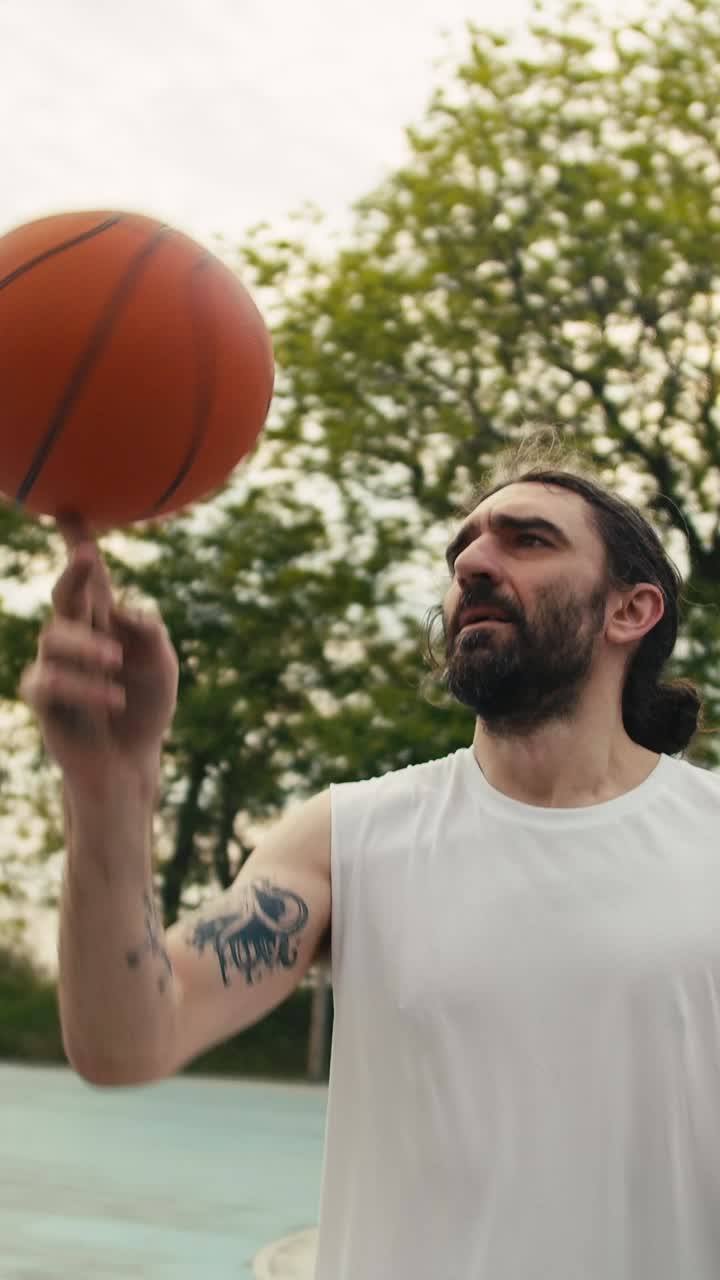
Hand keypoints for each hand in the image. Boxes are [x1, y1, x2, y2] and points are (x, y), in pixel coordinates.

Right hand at [20, 517, 178, 783]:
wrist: (129, 761)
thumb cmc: (146, 707)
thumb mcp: (163, 667)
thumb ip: (151, 635)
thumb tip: (124, 610)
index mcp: (105, 621)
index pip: (90, 577)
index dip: (78, 541)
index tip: (69, 506)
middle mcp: (76, 636)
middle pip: (66, 594)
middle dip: (75, 570)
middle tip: (92, 555)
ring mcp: (55, 666)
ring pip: (55, 637)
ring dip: (87, 646)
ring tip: (116, 663)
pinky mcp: (44, 699)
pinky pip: (49, 682)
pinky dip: (82, 686)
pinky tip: (113, 696)